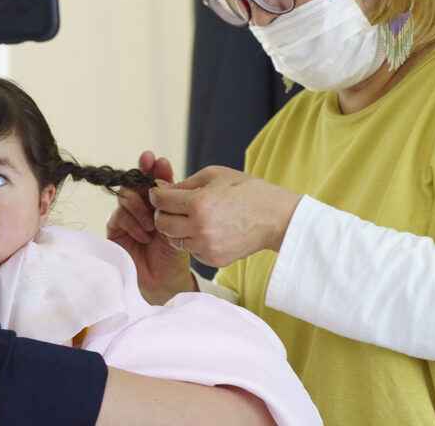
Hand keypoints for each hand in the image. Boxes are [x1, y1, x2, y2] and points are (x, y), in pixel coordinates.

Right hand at [106, 151, 191, 302]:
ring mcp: (126, 217)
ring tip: (154, 224)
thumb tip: (164, 177)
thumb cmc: (175, 254)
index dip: (152, 167)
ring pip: (125, 197)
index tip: (157, 159)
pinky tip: (145, 235)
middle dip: (141, 173)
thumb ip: (170, 203)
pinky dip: (133, 223)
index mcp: (157, 204)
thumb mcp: (178, 225)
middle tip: (149, 164)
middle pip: (134, 183)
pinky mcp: (115, 230)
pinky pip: (119, 217)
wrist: (165, 280)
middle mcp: (140, 207)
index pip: (152, 180)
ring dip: (140, 207)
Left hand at [149, 165, 301, 267]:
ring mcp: (206, 247)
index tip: (161, 194)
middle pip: (160, 224)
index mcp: (198, 203)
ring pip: (173, 239)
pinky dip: (192, 241)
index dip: (157, 195)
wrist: (278, 218)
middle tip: (173, 207)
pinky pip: (190, 251)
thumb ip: (184, 183)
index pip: (159, 201)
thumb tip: (159, 188)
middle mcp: (199, 228)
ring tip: (192, 218)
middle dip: (162, 213)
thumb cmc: (247, 191)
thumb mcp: (215, 176)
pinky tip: (206, 230)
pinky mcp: (214, 260)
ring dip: (177, 228)